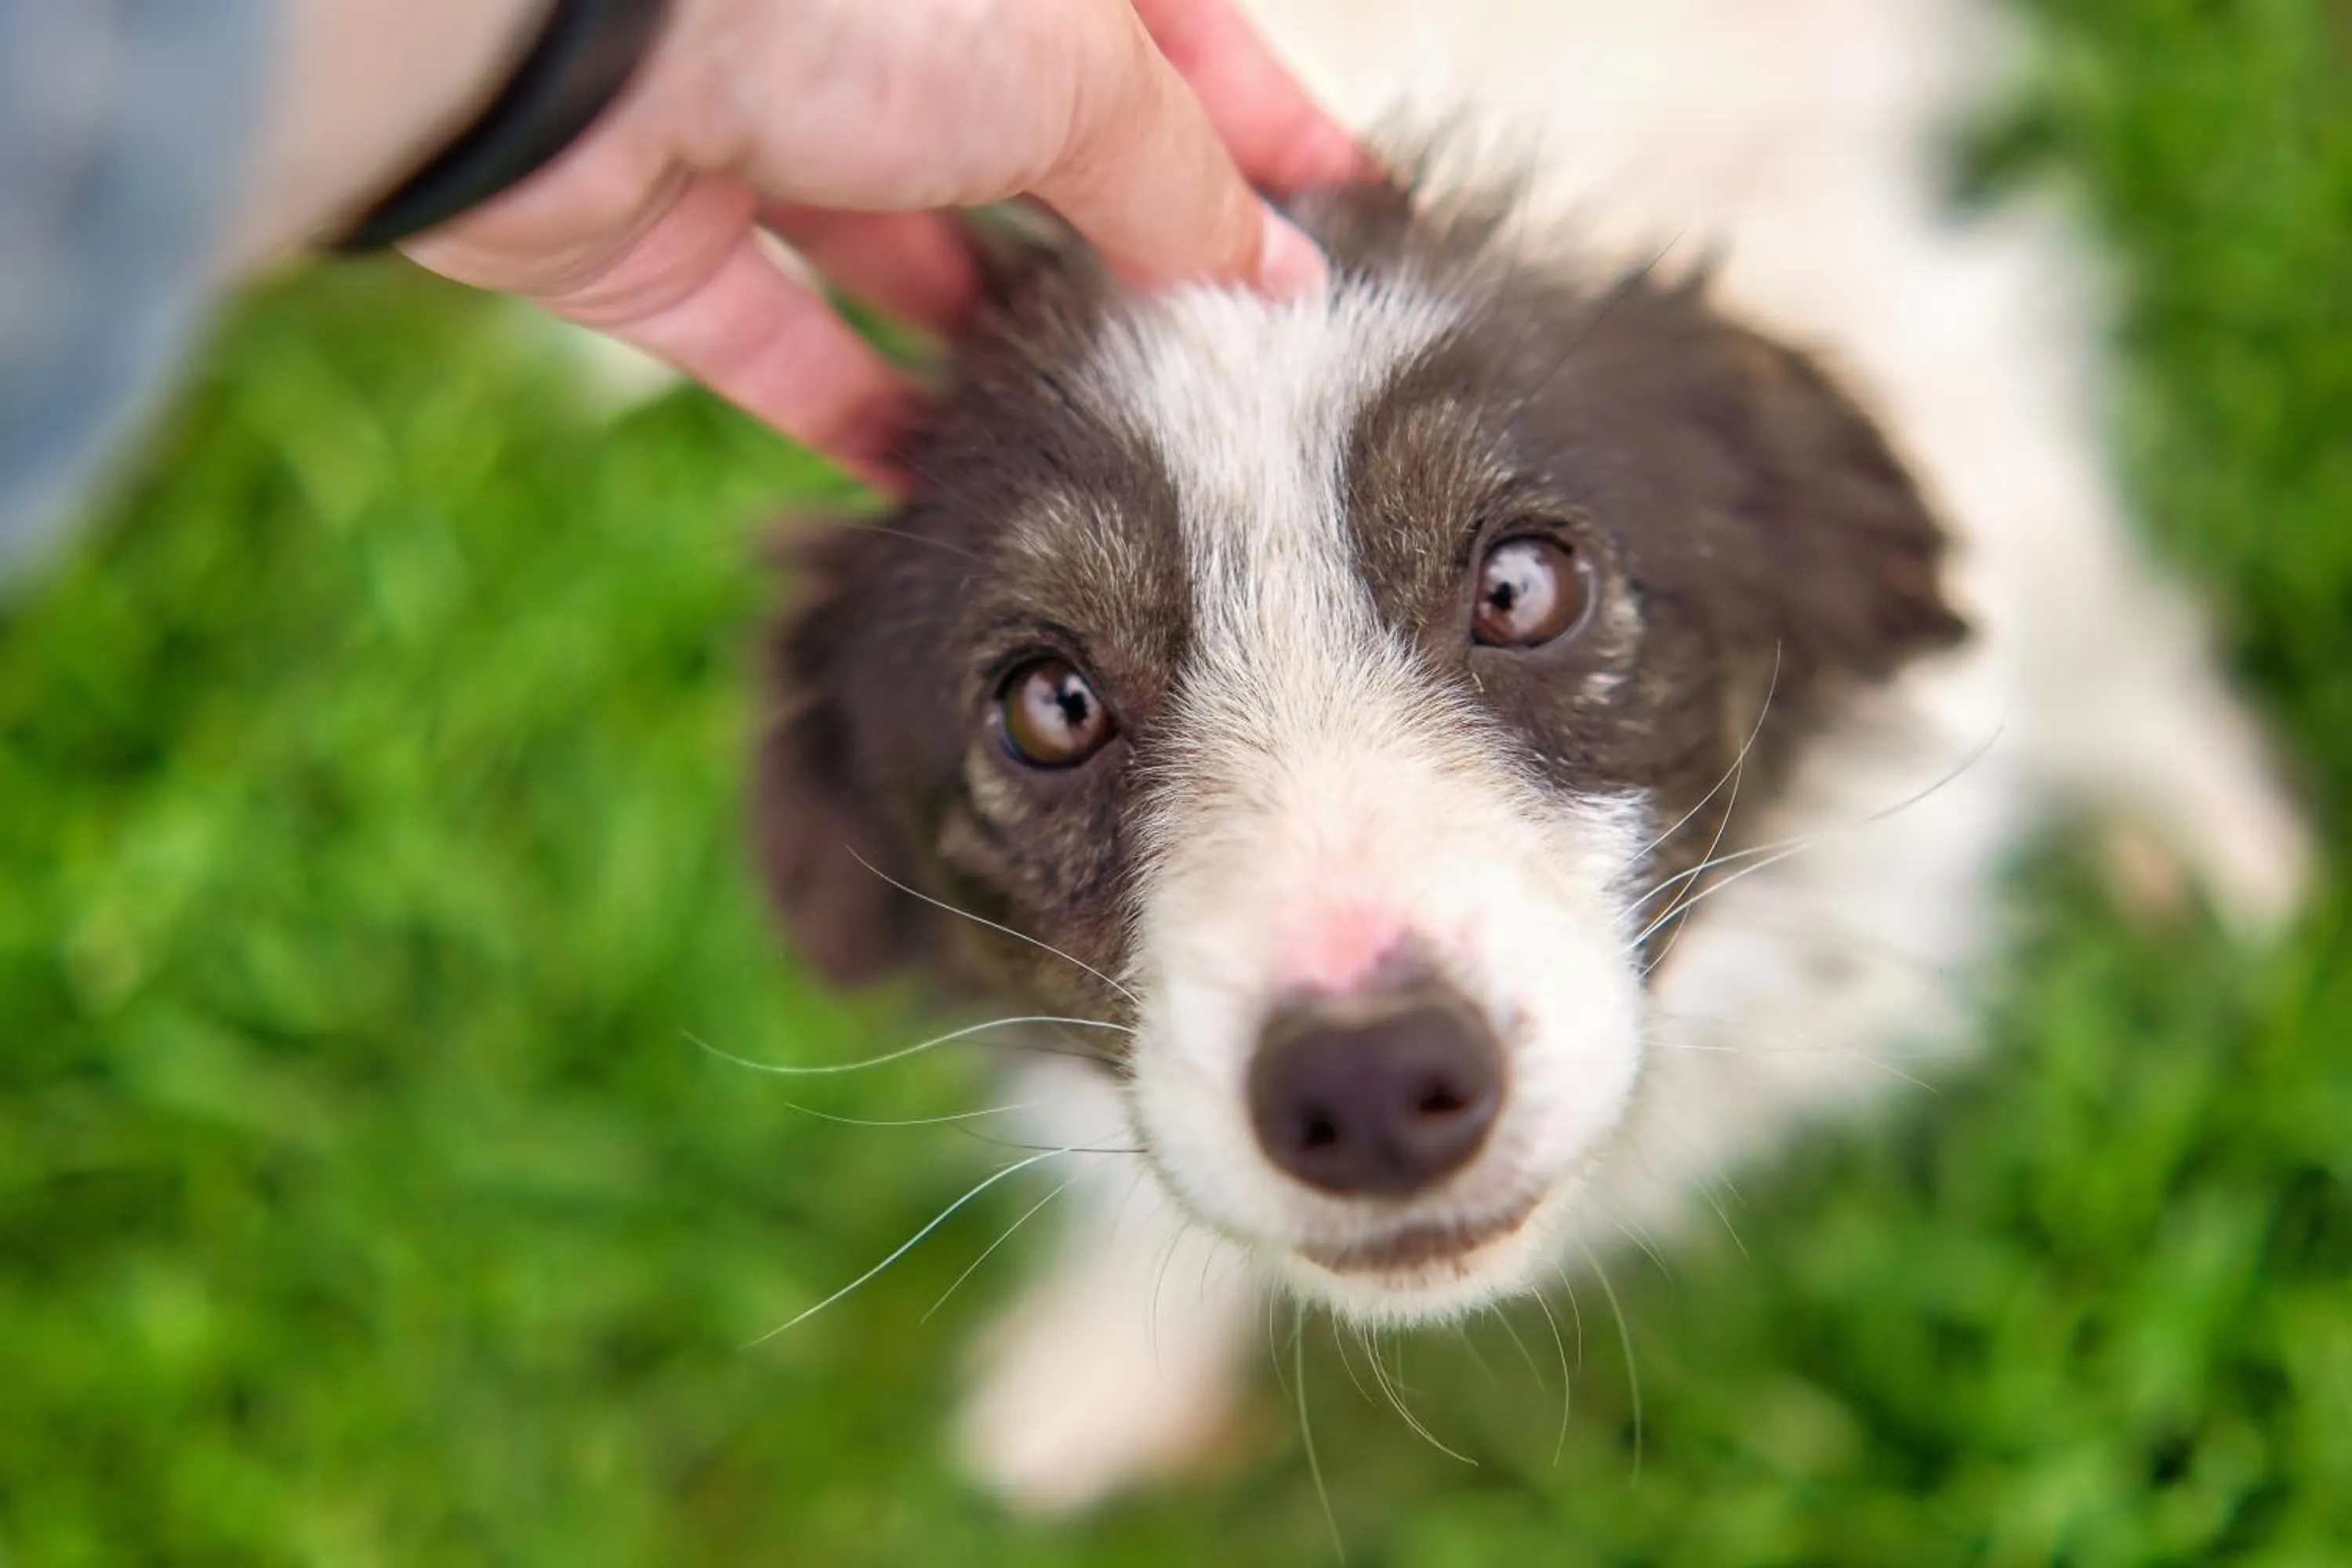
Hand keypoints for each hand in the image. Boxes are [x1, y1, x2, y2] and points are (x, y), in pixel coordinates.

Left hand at [387, 0, 1361, 485]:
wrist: (547, 24)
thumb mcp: (1077, 69)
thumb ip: (1181, 178)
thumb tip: (1273, 270)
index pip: (1178, 49)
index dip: (1271, 143)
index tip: (1359, 238)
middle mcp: (885, 31)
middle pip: (1044, 165)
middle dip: (1131, 267)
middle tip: (1232, 383)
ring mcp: (768, 135)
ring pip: (916, 269)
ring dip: (1005, 359)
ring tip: (1110, 456)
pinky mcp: (665, 248)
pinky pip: (784, 356)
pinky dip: (861, 424)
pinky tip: (948, 493)